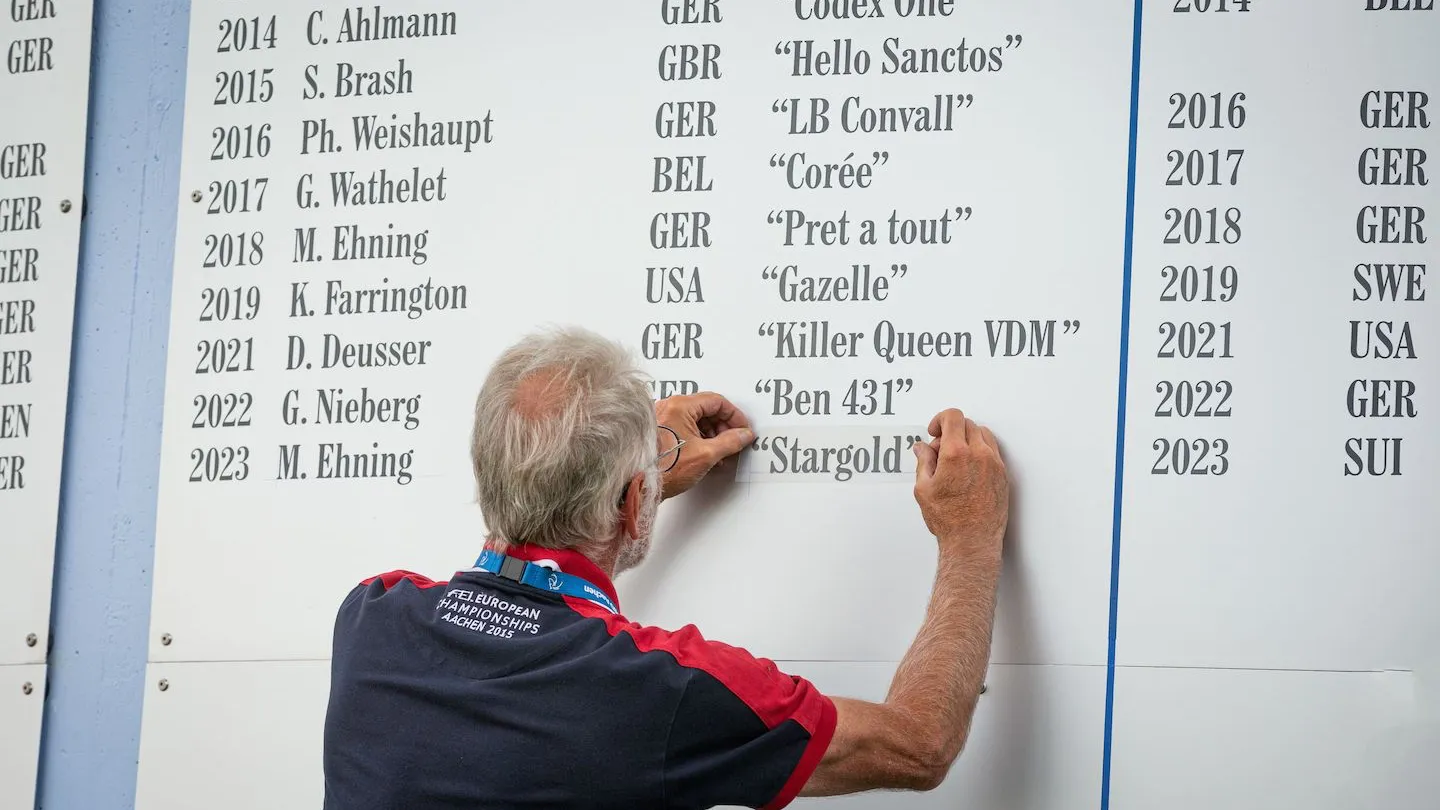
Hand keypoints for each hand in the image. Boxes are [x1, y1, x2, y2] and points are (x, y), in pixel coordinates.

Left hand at [655, 392, 754, 498]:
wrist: (637, 485)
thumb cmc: (663, 468)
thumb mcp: (706, 455)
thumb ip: (730, 442)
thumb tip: (743, 435)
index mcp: (680, 406)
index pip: (717, 401)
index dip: (734, 416)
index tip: (742, 429)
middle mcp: (669, 408)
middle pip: (707, 409)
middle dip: (724, 426)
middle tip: (733, 441)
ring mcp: (662, 419)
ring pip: (696, 420)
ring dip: (712, 434)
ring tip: (720, 453)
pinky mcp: (659, 433)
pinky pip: (685, 428)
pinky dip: (699, 439)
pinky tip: (705, 455)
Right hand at [912, 409, 1008, 560]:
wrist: (972, 541)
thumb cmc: (949, 520)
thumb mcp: (924, 489)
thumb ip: (923, 462)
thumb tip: (922, 448)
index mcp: (956, 454)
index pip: (953, 417)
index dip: (940, 420)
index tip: (935, 431)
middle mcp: (979, 455)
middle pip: (967, 424)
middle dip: (951, 432)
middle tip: (941, 451)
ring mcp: (994, 464)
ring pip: (983, 434)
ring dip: (968, 439)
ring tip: (956, 460)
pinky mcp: (1003, 475)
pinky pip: (993, 451)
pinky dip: (980, 451)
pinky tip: (969, 468)